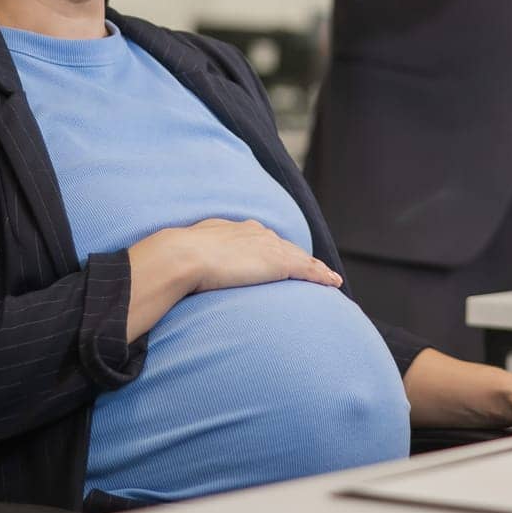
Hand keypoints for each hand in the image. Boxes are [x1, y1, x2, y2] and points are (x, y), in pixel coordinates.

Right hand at [173, 218, 343, 292]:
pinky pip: (308, 270)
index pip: (263, 241)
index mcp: (236, 229)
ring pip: (302, 258)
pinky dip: (322, 276)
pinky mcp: (279, 263)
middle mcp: (257, 234)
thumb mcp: (189, 251)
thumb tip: (187, 266)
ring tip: (330, 279)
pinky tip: (333, 283)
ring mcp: (269, 247)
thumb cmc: (178, 258)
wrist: (183, 256)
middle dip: (300, 258)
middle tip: (313, 270)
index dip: (276, 250)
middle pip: (286, 247)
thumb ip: (197, 256)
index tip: (283, 257)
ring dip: (317, 269)